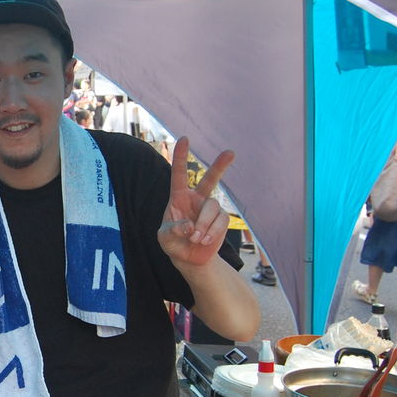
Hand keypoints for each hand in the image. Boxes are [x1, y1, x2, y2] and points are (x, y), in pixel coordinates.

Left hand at [159, 136, 234, 268]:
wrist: (189, 258)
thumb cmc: (173, 243)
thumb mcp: (165, 238)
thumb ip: (172, 230)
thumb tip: (189, 226)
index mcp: (178, 197)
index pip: (179, 174)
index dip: (181, 156)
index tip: (184, 138)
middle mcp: (196, 199)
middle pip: (210, 179)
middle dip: (220, 166)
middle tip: (230, 152)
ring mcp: (210, 208)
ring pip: (212, 208)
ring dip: (203, 225)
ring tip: (195, 239)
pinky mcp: (221, 220)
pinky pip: (220, 222)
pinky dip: (211, 233)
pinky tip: (203, 241)